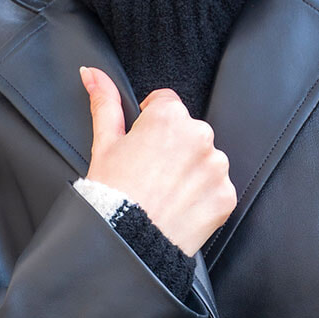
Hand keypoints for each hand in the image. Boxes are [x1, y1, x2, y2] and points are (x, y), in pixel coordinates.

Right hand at [79, 65, 236, 255]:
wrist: (126, 244)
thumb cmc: (112, 193)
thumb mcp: (104, 144)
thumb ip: (104, 103)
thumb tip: (92, 73)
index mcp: (169, 117)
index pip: (166, 104)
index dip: (149, 124)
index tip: (142, 146)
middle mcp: (199, 135)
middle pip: (188, 131)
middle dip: (173, 147)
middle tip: (150, 174)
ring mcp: (216, 166)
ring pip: (205, 159)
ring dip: (190, 171)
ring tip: (164, 193)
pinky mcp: (226, 195)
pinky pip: (217, 188)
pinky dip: (202, 197)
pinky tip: (180, 207)